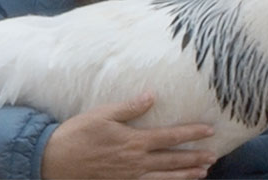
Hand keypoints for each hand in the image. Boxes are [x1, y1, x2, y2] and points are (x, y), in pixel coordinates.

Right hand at [42, 92, 215, 178]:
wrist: (53, 161)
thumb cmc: (77, 134)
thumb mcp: (103, 115)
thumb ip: (130, 108)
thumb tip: (152, 96)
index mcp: (134, 141)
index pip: (170, 136)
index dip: (192, 133)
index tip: (210, 131)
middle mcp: (136, 162)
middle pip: (173, 160)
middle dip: (195, 157)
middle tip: (214, 156)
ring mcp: (129, 177)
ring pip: (165, 178)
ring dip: (186, 175)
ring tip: (203, 172)